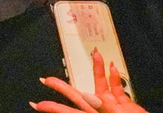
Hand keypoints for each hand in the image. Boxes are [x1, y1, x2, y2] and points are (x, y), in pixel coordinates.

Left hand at [33, 52, 147, 112]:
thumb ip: (102, 107)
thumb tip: (90, 96)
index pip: (69, 111)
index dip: (54, 108)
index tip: (38, 104)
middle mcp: (98, 111)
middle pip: (77, 97)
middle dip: (62, 87)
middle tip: (46, 80)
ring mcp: (111, 107)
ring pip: (99, 86)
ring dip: (97, 70)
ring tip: (95, 55)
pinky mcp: (124, 105)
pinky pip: (118, 89)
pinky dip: (115, 77)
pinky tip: (112, 66)